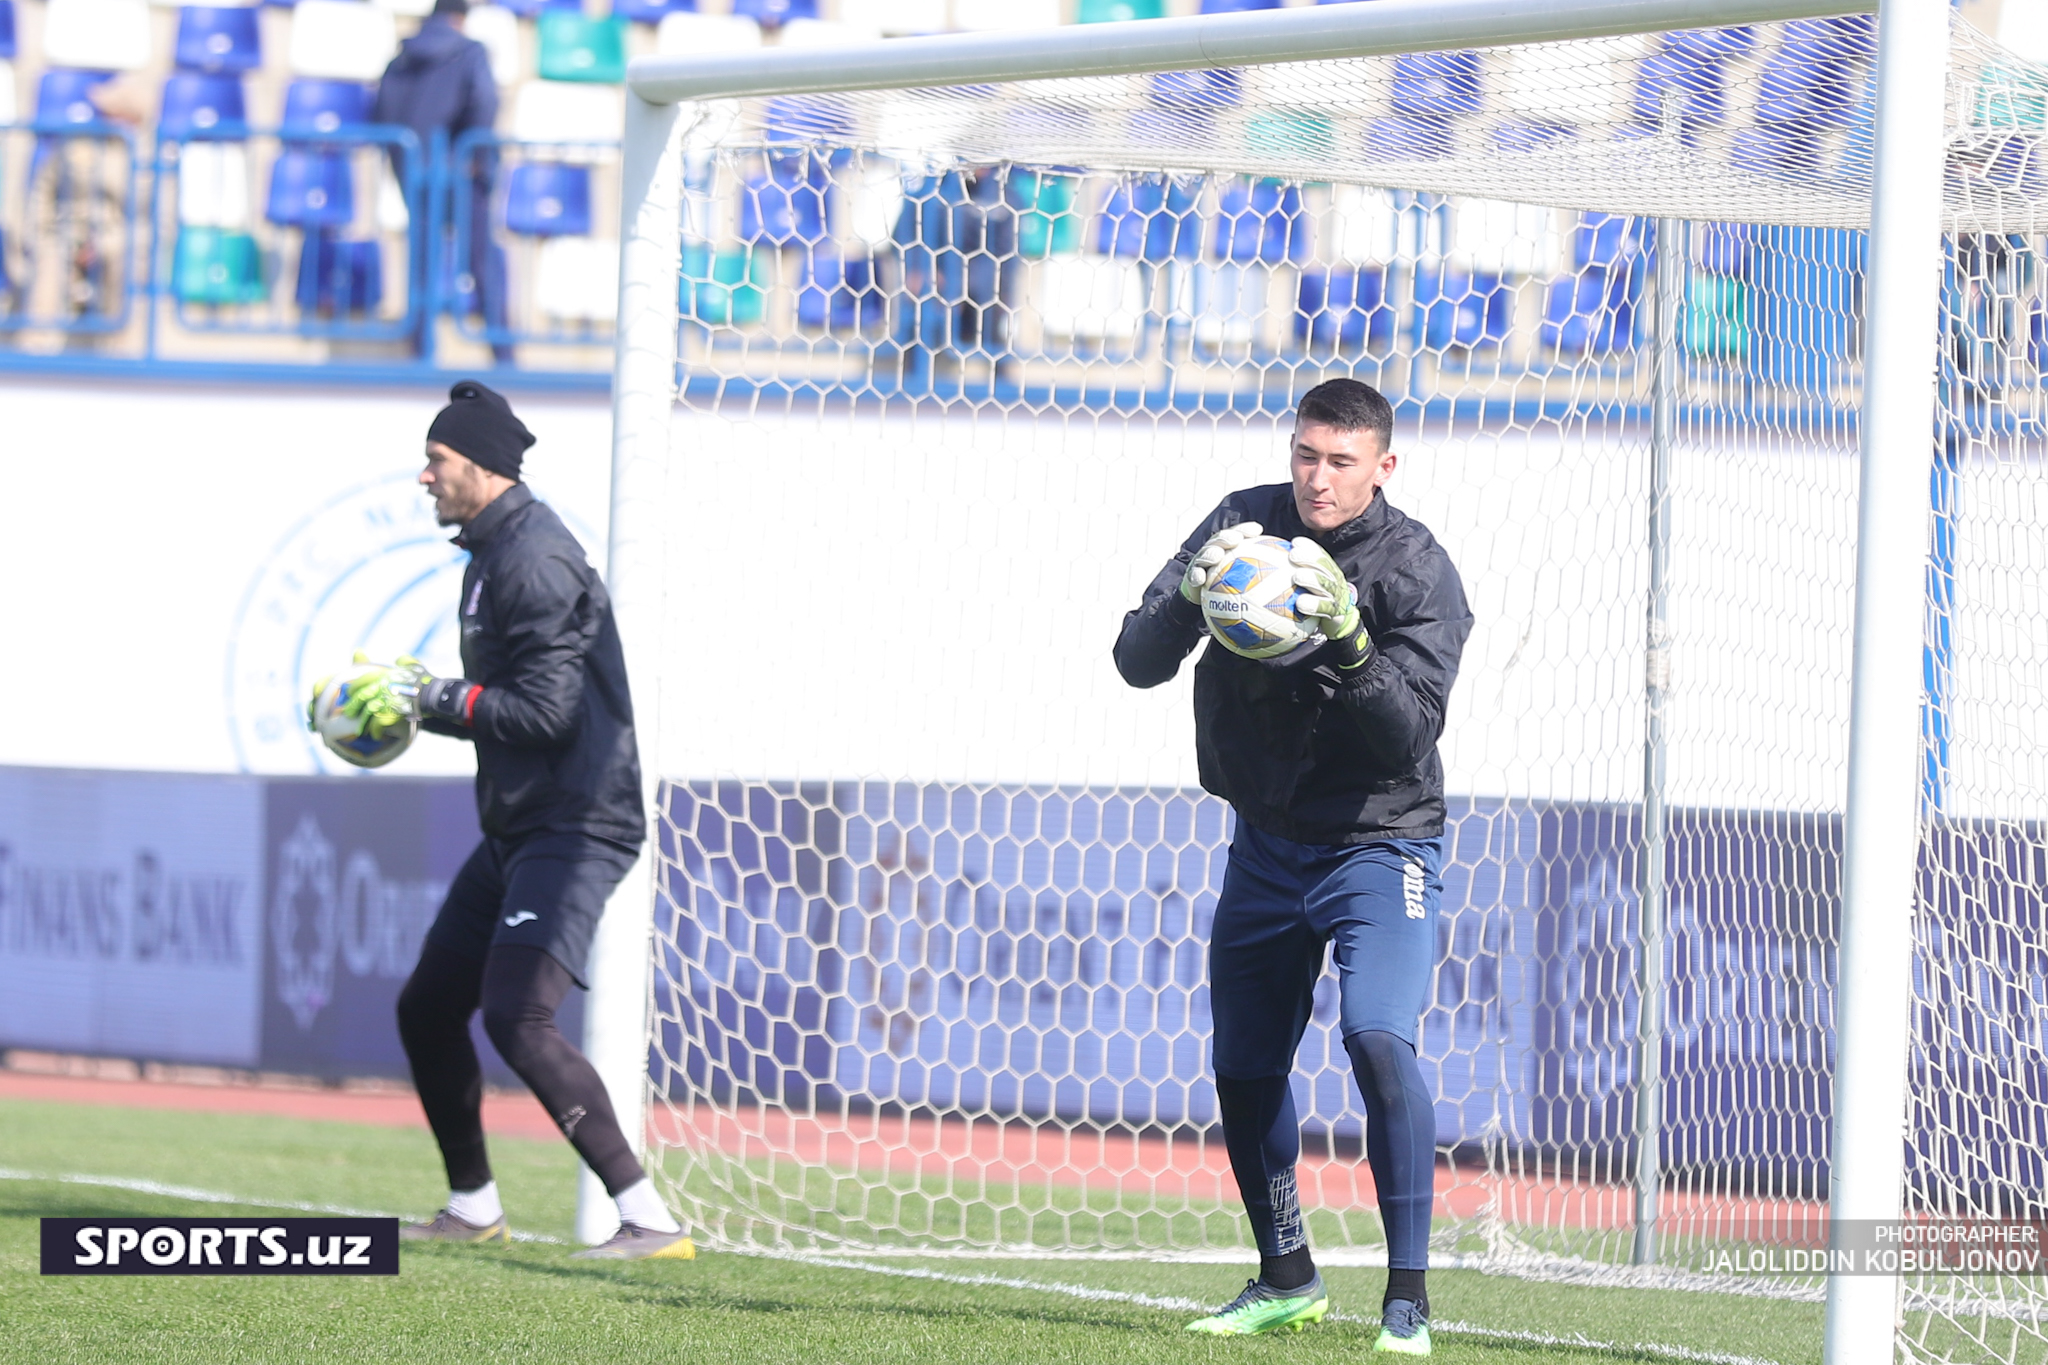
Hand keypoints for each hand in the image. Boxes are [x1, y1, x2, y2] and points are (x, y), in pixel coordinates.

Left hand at [337, 654, 431, 739]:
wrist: (436, 695)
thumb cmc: (426, 681)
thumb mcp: (415, 667)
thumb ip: (405, 662)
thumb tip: (400, 659)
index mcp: (385, 675)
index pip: (364, 679)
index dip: (354, 686)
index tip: (349, 692)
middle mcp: (383, 686)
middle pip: (362, 696)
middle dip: (353, 705)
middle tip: (348, 713)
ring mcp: (386, 700)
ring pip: (368, 712)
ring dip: (363, 722)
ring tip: (360, 730)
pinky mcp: (391, 713)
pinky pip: (378, 723)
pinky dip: (376, 730)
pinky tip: (375, 735)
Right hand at [1180, 522, 1262, 604]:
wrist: (1206, 606)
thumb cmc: (1233, 597)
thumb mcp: (1251, 586)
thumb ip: (1268, 578)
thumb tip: (1289, 575)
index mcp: (1230, 553)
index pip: (1239, 537)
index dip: (1246, 530)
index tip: (1257, 530)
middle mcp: (1215, 555)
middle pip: (1220, 541)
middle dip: (1226, 538)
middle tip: (1236, 540)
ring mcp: (1201, 566)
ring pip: (1204, 555)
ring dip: (1209, 554)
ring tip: (1216, 556)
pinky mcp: (1191, 579)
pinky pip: (1192, 577)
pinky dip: (1195, 577)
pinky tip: (1200, 580)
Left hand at [1290, 539, 1373, 669]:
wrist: (1338, 622)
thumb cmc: (1317, 600)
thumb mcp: (1309, 585)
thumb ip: (1293, 574)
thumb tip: (1269, 562)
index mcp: (1328, 571)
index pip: (1320, 555)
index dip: (1309, 547)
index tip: (1295, 543)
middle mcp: (1334, 580)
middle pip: (1324, 566)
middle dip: (1309, 558)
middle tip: (1293, 556)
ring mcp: (1336, 595)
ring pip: (1325, 584)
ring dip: (1312, 578)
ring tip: (1297, 576)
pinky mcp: (1335, 612)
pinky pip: (1324, 608)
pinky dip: (1313, 605)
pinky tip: (1300, 603)